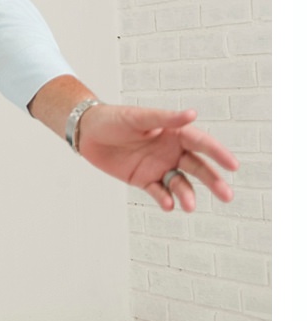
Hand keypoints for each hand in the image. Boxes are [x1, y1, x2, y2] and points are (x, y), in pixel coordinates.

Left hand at [77, 103, 237, 212]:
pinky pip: (159, 192)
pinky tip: (168, 205)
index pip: (202, 144)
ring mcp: (159, 167)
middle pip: (198, 168)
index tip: (233, 166)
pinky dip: (165, 199)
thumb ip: (165, 119)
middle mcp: (171, 152)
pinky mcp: (144, 180)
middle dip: (213, 181)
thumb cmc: (114, 119)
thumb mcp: (138, 117)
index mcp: (174, 133)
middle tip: (227, 196)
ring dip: (187, 195)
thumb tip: (192, 114)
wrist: (87, 132)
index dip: (218, 154)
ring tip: (189, 206)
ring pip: (180, 183)